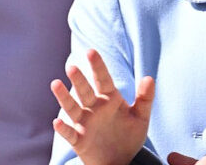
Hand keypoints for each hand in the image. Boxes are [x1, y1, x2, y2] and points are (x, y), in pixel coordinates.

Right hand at [51, 49, 154, 164]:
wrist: (122, 161)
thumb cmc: (129, 136)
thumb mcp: (141, 117)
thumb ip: (145, 98)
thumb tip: (149, 77)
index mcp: (110, 100)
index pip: (103, 80)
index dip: (98, 66)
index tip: (91, 51)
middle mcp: (95, 109)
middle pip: (85, 92)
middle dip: (79, 79)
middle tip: (72, 66)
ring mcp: (85, 124)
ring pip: (73, 108)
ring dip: (64, 97)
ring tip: (56, 84)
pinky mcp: (79, 140)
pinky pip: (70, 134)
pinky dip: (63, 129)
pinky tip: (57, 122)